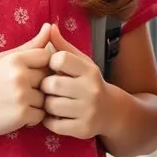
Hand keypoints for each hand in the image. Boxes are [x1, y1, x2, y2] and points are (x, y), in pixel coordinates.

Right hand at [0, 23, 52, 135]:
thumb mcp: (4, 58)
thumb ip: (30, 45)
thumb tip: (50, 26)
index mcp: (16, 59)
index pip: (47, 56)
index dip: (42, 65)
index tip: (31, 72)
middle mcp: (20, 76)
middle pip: (48, 77)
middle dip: (40, 84)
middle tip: (25, 89)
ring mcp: (22, 96)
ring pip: (46, 97)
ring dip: (38, 102)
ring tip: (22, 102)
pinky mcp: (22, 115)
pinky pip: (41, 115)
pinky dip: (33, 116)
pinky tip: (20, 113)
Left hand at [40, 24, 109, 138]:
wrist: (111, 111)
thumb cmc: (89, 83)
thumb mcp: (81, 63)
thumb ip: (63, 47)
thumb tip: (49, 27)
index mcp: (89, 70)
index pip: (59, 59)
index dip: (51, 63)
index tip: (53, 68)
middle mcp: (91, 89)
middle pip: (51, 84)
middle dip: (45, 86)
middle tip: (48, 88)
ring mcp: (88, 111)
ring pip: (50, 105)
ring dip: (46, 104)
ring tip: (51, 101)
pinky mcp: (83, 129)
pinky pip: (54, 124)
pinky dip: (50, 120)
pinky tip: (55, 115)